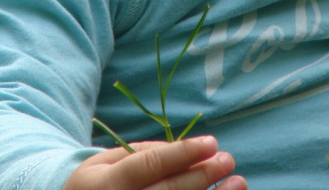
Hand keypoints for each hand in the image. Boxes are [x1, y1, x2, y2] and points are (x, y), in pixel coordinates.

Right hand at [63, 136, 246, 189]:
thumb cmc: (91, 186)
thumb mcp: (103, 162)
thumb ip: (139, 153)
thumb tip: (181, 148)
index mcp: (107, 184)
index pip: (150, 166)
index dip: (183, 153)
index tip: (211, 142)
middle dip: (203, 175)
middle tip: (228, 160)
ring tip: (237, 183)